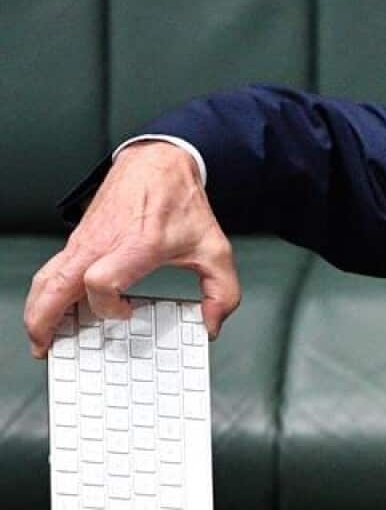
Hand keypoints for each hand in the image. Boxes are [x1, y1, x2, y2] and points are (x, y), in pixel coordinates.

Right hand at [24, 141, 239, 356]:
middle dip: (45, 319)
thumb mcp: (215, 249)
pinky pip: (53, 269)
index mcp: (138, 244)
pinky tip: (54, 309)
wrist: (159, 163)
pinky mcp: (78, 239)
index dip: (108, 306)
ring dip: (38, 308)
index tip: (127, 313)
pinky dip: (46, 292)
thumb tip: (210, 325)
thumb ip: (222, 292)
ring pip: (47, 277)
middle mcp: (104, 241)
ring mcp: (85, 239)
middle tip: (46, 347)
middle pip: (57, 284)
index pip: (101, 281)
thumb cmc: (181, 203)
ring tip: (42, 335)